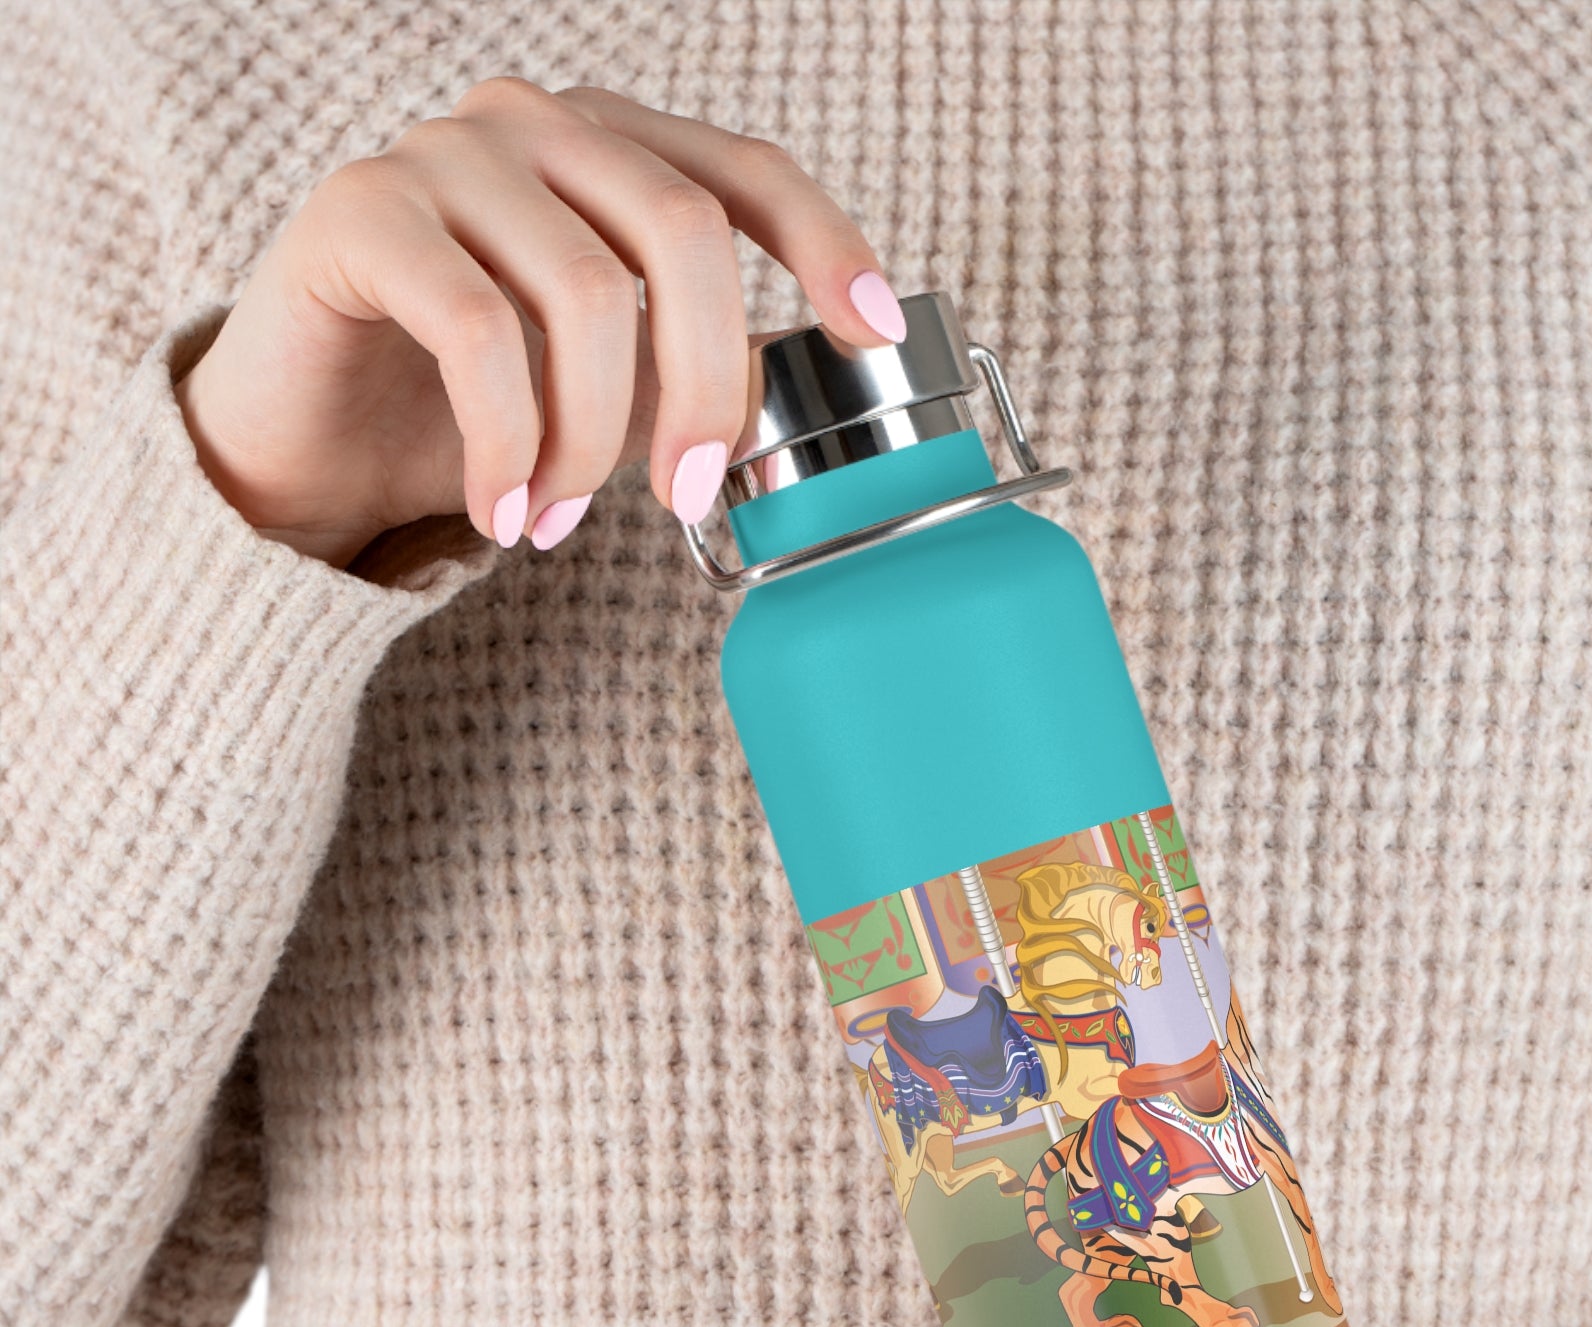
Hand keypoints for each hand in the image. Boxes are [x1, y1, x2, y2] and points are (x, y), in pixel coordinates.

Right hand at [176, 77, 905, 565]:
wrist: (305, 444)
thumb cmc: (468, 411)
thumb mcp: (609, 391)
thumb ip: (690, 367)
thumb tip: (797, 396)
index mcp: (609, 151)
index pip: (744, 172)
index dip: (824, 243)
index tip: (873, 333)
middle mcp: (533, 124)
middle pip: (682, 231)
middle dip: (705, 385)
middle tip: (688, 496)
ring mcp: (443, 152)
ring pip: (585, 293)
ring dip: (587, 441)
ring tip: (559, 523)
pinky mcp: (360, 210)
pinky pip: (479, 332)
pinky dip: (510, 444)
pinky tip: (504, 511)